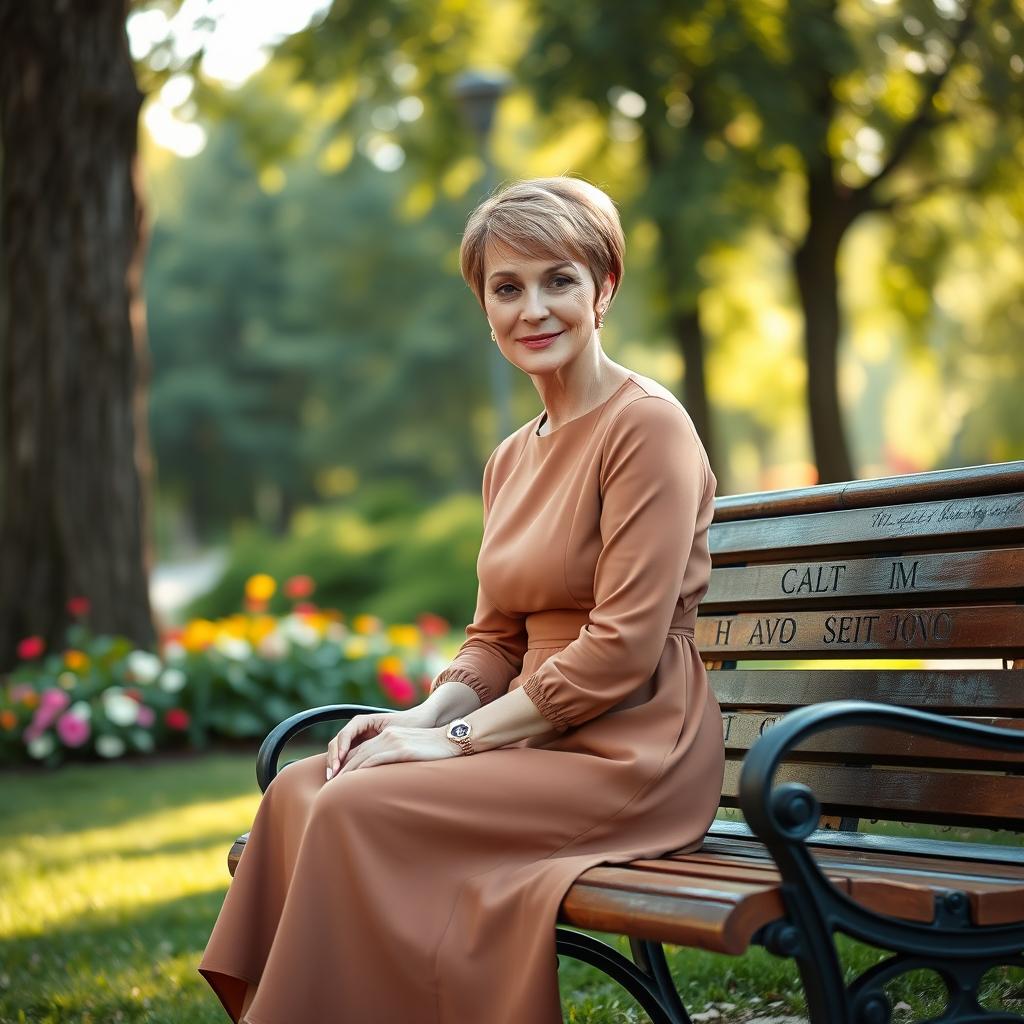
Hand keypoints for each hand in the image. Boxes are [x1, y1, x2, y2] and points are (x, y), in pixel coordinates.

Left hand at [332, 723, 458, 776]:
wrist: (451, 740)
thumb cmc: (434, 750)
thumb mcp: (410, 750)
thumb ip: (396, 757)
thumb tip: (386, 775)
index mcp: (388, 734)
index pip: (361, 749)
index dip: (346, 762)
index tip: (336, 778)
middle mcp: (387, 735)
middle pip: (357, 752)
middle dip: (341, 769)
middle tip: (329, 785)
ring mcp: (393, 741)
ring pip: (362, 757)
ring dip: (347, 772)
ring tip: (335, 786)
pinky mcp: (401, 749)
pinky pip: (375, 760)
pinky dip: (361, 770)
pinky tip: (353, 780)